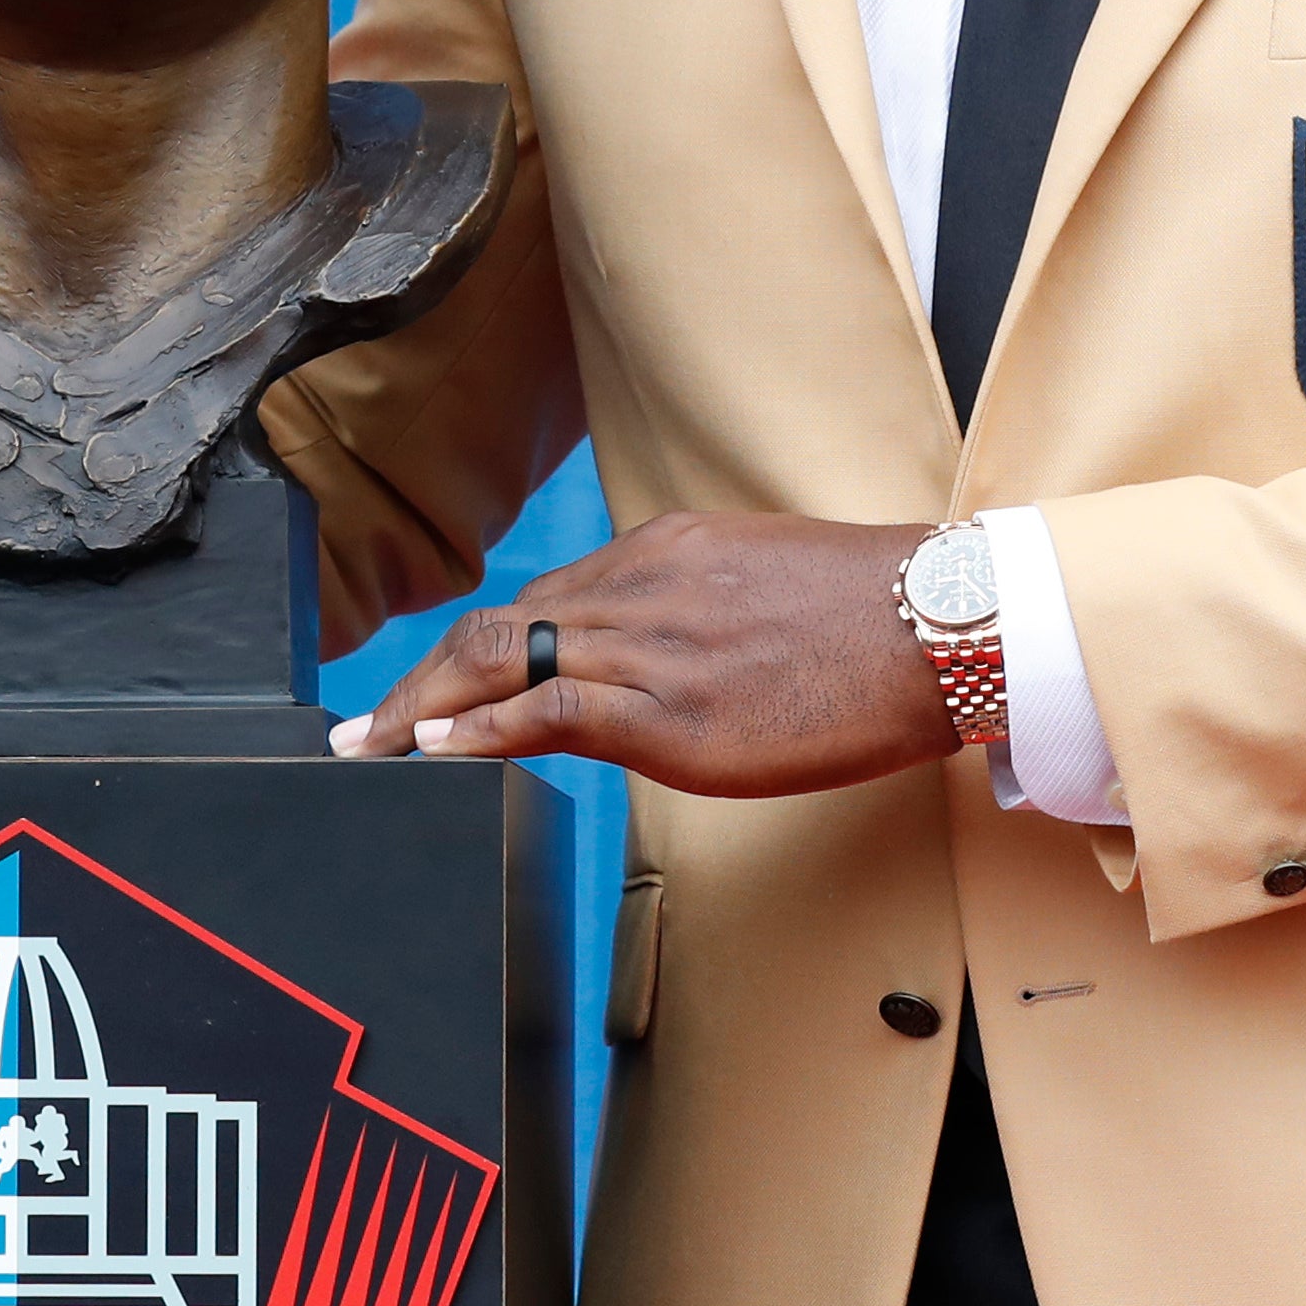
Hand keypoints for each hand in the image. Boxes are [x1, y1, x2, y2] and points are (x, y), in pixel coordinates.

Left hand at [328, 512, 954, 796]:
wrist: (940, 627)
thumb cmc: (877, 620)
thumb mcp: (766, 588)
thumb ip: (694, 615)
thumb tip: (660, 665)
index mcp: (665, 553)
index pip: (540, 601)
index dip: (474, 651)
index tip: (432, 685)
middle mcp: (642, 586)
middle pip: (498, 626)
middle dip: (421, 681)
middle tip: (365, 728)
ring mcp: (654, 646)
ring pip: (504, 662)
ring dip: (427, 710)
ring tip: (375, 749)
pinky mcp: (674, 709)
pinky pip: (549, 708)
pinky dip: (482, 729)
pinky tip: (438, 751)